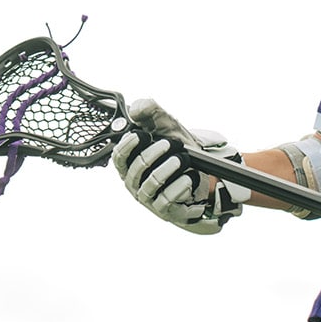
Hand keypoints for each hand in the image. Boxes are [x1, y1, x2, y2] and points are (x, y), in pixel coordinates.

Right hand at [110, 99, 248, 234]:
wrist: (202, 172)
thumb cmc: (176, 149)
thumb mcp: (165, 124)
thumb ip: (149, 110)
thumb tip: (136, 110)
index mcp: (129, 165)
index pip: (118, 158)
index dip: (126, 147)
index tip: (139, 135)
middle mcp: (135, 183)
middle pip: (136, 170)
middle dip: (152, 155)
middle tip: (168, 144)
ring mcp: (149, 199)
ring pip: (152, 184)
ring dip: (167, 169)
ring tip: (181, 159)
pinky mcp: (166, 211)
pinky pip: (168, 200)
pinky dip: (179, 187)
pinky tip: (188, 178)